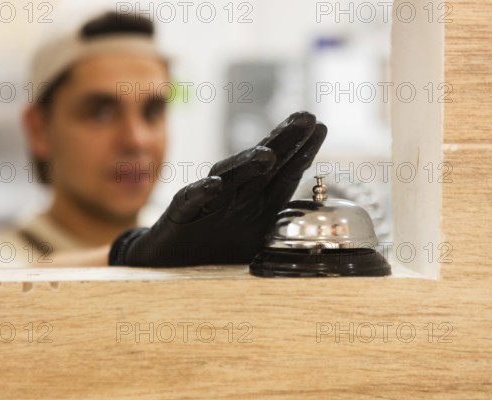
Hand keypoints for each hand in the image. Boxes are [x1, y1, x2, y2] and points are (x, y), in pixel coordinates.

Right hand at [109, 111, 326, 265]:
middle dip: (284, 141)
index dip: (301, 151)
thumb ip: (279, 220)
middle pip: (261, 166)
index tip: (320, 127)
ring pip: (229, 179)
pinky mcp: (180, 215)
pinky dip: (202, 193)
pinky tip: (215, 185)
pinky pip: (191, 202)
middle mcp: (233, 195)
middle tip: (304, 118)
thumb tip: (319, 217)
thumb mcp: (256, 237)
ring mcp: (207, 203)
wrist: (171, 264)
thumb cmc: (215, 247)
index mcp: (255, 201)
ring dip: (246, 165)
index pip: (282, 173)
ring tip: (267, 154)